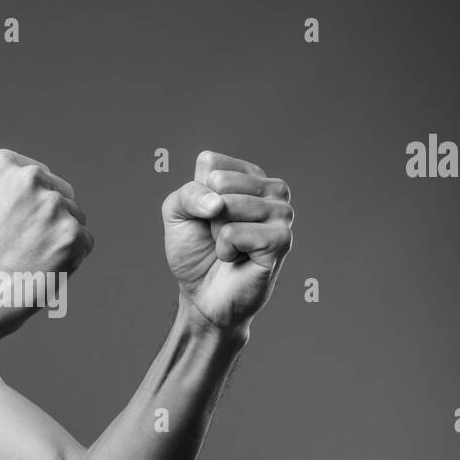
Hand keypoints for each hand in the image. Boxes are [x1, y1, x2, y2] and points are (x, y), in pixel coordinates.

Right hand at [0, 149, 93, 339]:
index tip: (11, 227)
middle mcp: (31, 178)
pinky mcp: (73, 234)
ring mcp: (54, 206)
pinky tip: (43, 269)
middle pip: (61, 195)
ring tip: (29, 260)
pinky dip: (71, 259)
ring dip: (60, 239)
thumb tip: (36, 180)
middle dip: (49, 220)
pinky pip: (85, 243)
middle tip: (22, 248)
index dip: (29, 207)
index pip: (39, 177)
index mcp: (3, 164)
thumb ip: (7, 186)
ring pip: (75, 218)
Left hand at [162, 150, 292, 333]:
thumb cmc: (195, 252)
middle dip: (207, 214)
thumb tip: (217, 203)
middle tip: (218, 236)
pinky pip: (235, 232)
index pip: (210, 163)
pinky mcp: (282, 240)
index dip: (196, 194)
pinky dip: (225, 250)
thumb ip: (188, 193)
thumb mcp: (176, 213)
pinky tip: (238, 259)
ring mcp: (281, 213)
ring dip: (216, 233)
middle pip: (219, 181)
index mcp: (249, 175)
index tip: (205, 218)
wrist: (203, 296)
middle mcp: (271, 189)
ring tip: (229, 247)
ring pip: (228, 205)